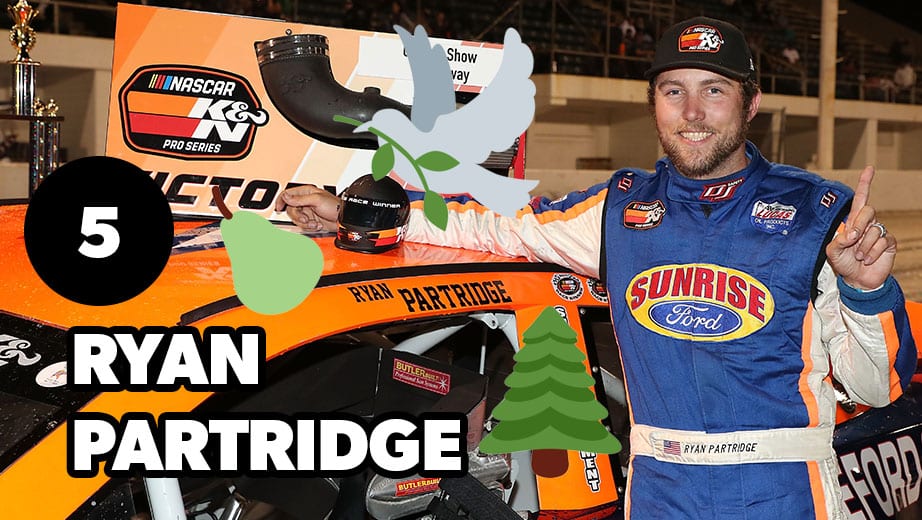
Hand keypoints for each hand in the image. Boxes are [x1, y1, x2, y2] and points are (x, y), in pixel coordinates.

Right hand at [274, 185, 340, 231]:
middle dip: (298, 216)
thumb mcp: (316, 200)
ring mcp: (308, 211)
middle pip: (291, 209)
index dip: (282, 200)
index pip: (288, 194)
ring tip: (313, 222)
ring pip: (296, 219)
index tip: (279, 208)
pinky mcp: (311, 220)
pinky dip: (309, 226)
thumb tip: (286, 197)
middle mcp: (305, 201)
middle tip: (305, 218)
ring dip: (304, 223)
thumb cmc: (335, 206)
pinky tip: (317, 224)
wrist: (343, 219)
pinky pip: (303, 225)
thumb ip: (299, 199)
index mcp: (306, 193)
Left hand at [825, 166, 896, 289]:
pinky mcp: (889, 243)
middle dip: (859, 225)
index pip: (860, 199)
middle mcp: (867, 224)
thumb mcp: (832, 252)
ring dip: (864, 246)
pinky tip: (868, 260)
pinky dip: (873, 252)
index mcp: (853, 222)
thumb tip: (852, 234)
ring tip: (858, 256)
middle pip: (868, 210)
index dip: (865, 184)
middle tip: (852, 240)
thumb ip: (838, 241)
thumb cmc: (843, 264)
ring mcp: (879, 233)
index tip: (869, 169)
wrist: (857, 281)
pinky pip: (883, 241)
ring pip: (874, 230)